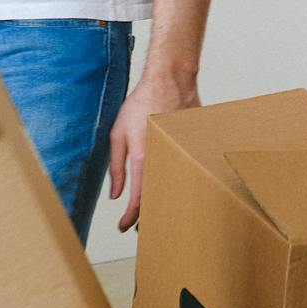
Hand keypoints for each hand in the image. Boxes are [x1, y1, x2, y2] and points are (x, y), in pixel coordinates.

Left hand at [107, 70, 200, 230]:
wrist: (170, 80)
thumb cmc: (142, 103)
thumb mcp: (118, 133)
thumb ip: (116, 166)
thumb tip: (115, 194)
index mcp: (144, 157)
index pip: (139, 199)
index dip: (130, 218)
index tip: (124, 227)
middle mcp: (163, 158)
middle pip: (158, 198)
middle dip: (148, 215)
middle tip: (139, 226)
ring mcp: (179, 152)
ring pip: (172, 185)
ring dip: (162, 199)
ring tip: (153, 209)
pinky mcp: (190, 146)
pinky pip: (181, 169)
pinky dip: (174, 179)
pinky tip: (169, 182)